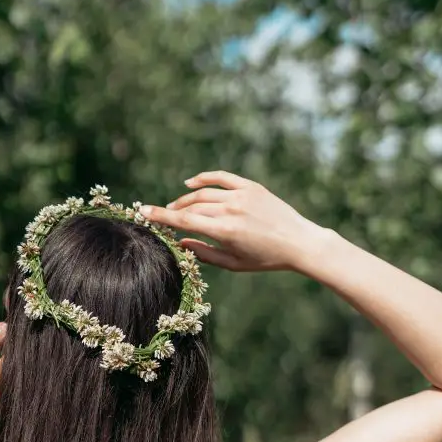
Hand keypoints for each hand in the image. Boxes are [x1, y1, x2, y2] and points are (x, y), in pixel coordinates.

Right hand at [141, 171, 322, 272]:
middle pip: (191, 207)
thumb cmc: (265, 259)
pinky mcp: (251, 187)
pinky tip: (190, 183)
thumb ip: (204, 253)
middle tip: (160, 216)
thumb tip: (180, 243)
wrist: (299, 242)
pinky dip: (203, 179)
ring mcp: (241, 195)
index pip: (185, 220)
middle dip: (171, 210)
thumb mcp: (233, 263)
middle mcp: (231, 209)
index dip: (161, 216)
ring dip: (185, 199)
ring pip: (203, 193)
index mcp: (225, 230)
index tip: (143, 212)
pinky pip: (221, 177)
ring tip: (176, 207)